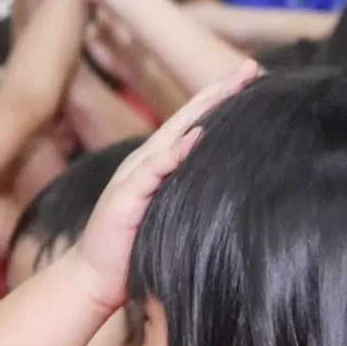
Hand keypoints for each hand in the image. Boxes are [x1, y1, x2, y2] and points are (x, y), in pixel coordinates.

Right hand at [66, 62, 256, 308]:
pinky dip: (173, 153)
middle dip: (218, 91)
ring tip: (228, 89)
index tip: (253, 78)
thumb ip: (187, 193)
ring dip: (200, 111)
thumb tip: (227, 182)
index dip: (221, 101)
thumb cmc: (133, 251)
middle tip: (250, 68)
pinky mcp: (125, 197)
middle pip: (187, 119)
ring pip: (171, 135)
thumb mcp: (169, 215)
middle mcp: (146, 162)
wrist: (93, 277)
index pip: (195, 126)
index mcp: (158, 165)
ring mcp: (134, 176)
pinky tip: (195, 137)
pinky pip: (151, 170)